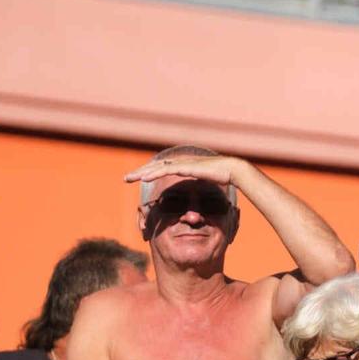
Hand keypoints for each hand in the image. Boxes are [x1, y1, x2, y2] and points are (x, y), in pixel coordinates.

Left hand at [124, 154, 247, 191]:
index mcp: (183, 166)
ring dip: (141, 173)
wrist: (232, 170)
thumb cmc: (222, 177)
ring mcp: (182, 164)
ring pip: (156, 168)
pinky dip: (153, 174)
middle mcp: (180, 163)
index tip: (138, 179)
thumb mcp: (206, 183)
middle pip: (155, 166)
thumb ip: (198, 186)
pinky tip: (144, 178)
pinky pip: (165, 171)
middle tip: (126, 179)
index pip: (161, 169)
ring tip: (129, 179)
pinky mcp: (185, 167)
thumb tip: (195, 196)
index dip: (149, 173)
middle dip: (139, 172)